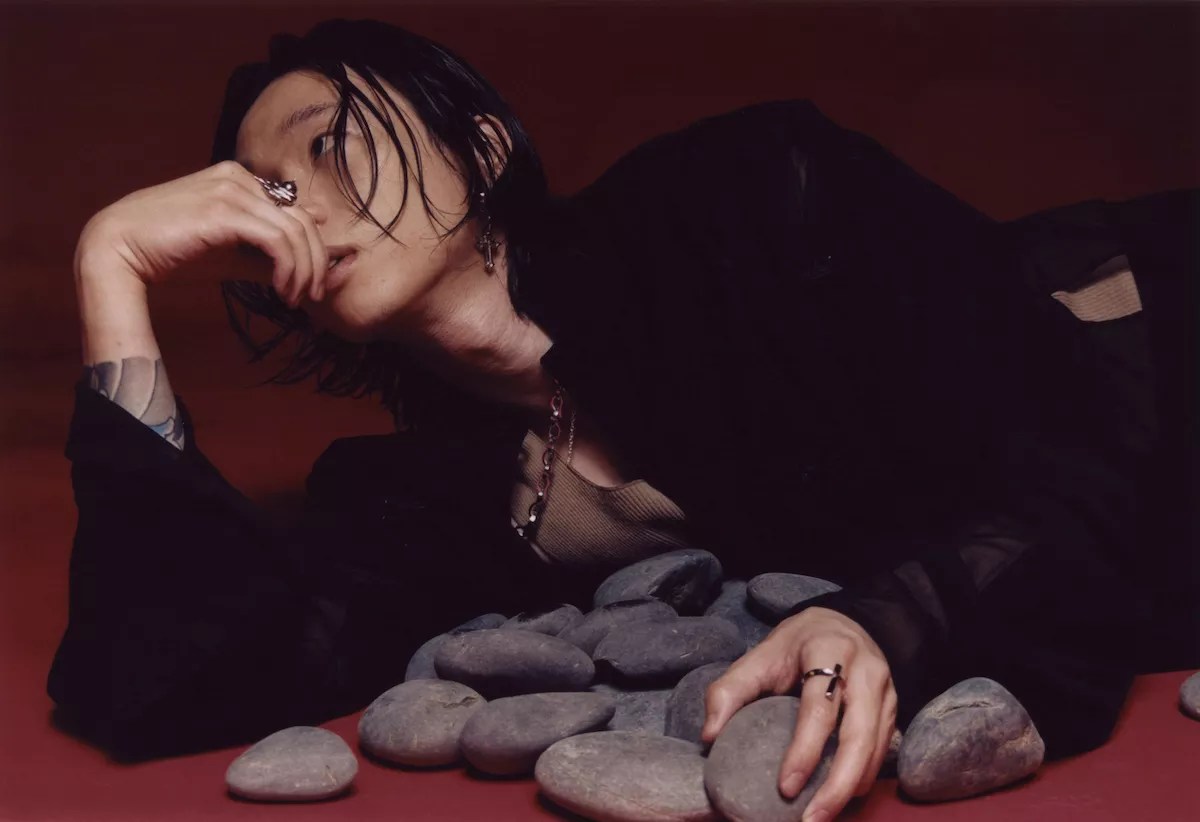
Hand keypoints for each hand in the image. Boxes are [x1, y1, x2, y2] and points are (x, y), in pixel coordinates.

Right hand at [76, 161, 327, 307]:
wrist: (118, 250)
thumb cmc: (172, 253)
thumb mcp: (230, 254)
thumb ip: (268, 254)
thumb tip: (310, 263)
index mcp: (240, 180)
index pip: (296, 212)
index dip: (314, 249)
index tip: (313, 283)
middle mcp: (238, 178)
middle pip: (302, 220)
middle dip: (315, 262)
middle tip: (312, 295)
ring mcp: (231, 190)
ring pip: (294, 231)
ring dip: (302, 271)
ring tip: (294, 299)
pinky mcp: (223, 211)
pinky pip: (277, 240)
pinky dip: (287, 269)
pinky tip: (280, 290)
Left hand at [702, 606, 896, 820]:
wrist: (843, 622)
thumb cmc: (797, 643)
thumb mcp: (759, 655)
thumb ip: (729, 690)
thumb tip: (710, 736)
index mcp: (829, 651)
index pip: (819, 708)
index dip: (804, 751)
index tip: (785, 787)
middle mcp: (866, 671)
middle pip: (859, 737)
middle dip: (837, 785)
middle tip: (811, 819)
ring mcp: (886, 691)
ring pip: (876, 750)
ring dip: (851, 789)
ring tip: (821, 816)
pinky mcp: (893, 709)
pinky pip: (883, 752)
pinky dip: (863, 779)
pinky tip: (840, 798)